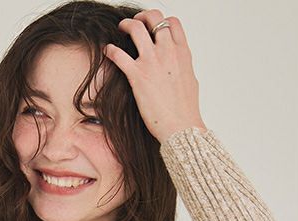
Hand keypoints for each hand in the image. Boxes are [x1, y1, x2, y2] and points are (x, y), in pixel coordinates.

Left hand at [103, 10, 206, 143]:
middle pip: (154, 18)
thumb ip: (182, 66)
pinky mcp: (138, 76)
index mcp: (182, 52)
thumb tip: (179, 63)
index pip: (172, 22)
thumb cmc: (186, 109)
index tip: (153, 27)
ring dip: (126, 24)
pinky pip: (119, 54)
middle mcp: (167, 51)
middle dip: (142, 16)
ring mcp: (152, 62)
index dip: (161, 20)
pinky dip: (111, 50)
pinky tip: (108, 51)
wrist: (181, 127)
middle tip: (134, 23)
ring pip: (136, 28)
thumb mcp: (189, 79)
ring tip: (120, 28)